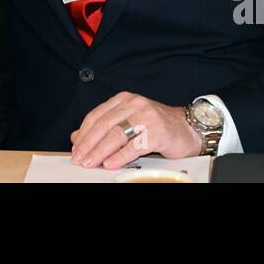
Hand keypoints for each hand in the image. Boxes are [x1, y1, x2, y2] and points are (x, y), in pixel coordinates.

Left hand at [69, 92, 202, 169]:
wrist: (188, 128)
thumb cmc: (156, 126)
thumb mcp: (128, 121)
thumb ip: (104, 127)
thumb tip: (77, 137)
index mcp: (124, 100)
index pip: (97, 116)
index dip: (84, 133)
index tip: (75, 148)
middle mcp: (134, 104)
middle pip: (104, 125)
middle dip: (89, 144)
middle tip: (79, 158)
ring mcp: (146, 117)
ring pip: (116, 135)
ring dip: (100, 151)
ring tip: (90, 163)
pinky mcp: (157, 132)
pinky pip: (134, 146)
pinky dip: (120, 156)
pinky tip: (110, 164)